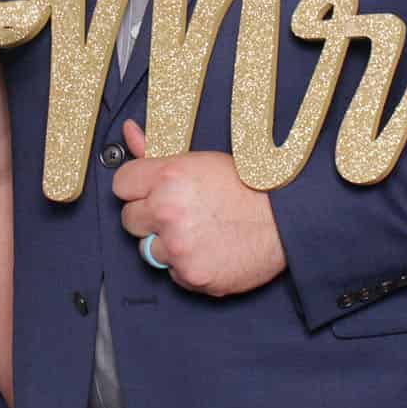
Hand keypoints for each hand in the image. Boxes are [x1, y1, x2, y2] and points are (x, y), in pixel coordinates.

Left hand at [112, 119, 285, 295]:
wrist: (286, 220)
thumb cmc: (247, 186)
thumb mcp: (200, 160)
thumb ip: (156, 150)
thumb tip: (130, 132)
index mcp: (168, 177)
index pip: (121, 185)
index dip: (137, 189)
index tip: (152, 192)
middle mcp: (167, 211)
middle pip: (129, 220)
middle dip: (150, 217)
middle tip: (180, 213)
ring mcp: (178, 247)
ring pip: (148, 250)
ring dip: (167, 244)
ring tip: (198, 232)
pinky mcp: (191, 275)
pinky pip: (173, 273)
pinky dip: (187, 265)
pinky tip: (209, 250)